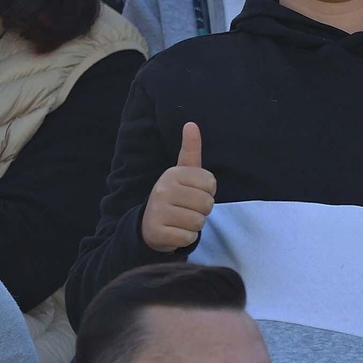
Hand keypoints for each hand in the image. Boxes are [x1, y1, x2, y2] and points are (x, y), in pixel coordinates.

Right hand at [141, 122, 216, 251]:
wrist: (150, 225)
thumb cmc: (175, 196)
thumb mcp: (182, 172)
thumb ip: (190, 150)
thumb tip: (191, 124)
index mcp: (172, 173)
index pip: (211, 184)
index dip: (207, 192)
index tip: (192, 193)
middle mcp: (163, 190)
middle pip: (207, 204)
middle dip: (202, 210)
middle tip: (187, 209)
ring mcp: (158, 211)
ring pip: (199, 222)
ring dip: (194, 225)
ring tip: (181, 220)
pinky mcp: (158, 232)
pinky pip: (189, 237)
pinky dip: (186, 238)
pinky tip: (175, 232)